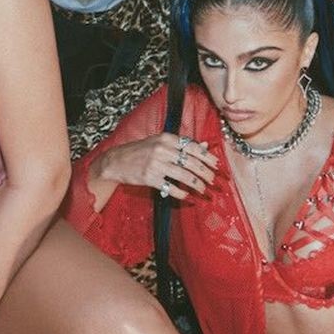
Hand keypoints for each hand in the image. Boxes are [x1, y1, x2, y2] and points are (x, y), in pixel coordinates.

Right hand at [92, 130, 219, 201]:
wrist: (117, 161)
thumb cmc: (140, 151)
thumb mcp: (160, 142)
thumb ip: (182, 144)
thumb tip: (205, 146)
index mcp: (167, 138)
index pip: (193, 147)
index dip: (207, 157)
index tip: (217, 164)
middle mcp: (162, 149)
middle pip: (191, 162)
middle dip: (206, 173)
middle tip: (213, 180)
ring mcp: (156, 164)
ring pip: (184, 175)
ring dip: (197, 184)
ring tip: (203, 190)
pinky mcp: (149, 178)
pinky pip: (170, 187)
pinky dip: (181, 193)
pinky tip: (187, 196)